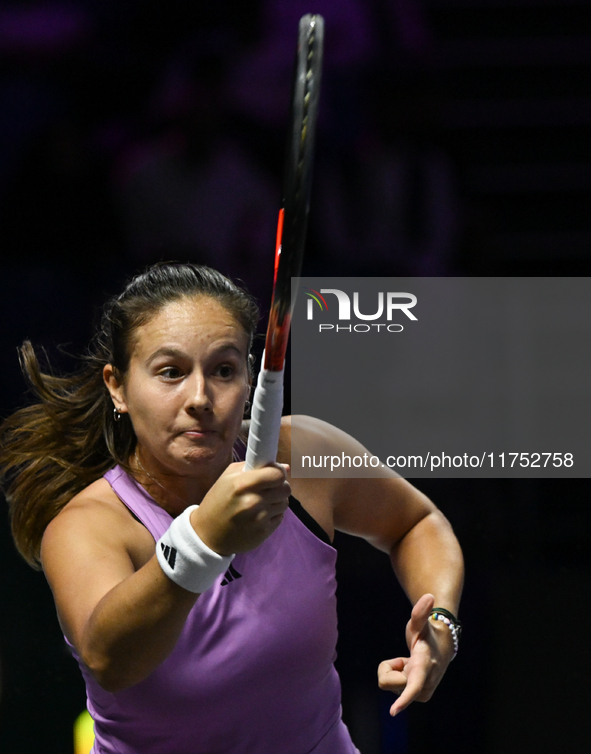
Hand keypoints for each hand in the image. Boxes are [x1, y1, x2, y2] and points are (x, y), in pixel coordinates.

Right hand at [190, 462, 290, 554]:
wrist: (207, 534)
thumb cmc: (217, 501)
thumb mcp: (228, 477)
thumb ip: (256, 467)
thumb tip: (286, 467)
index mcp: (242, 484)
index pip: (277, 474)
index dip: (278, 472)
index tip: (273, 474)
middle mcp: (253, 501)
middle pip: (285, 488)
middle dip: (279, 486)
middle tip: (269, 488)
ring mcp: (259, 519)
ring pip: (284, 503)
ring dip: (277, 500)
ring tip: (262, 502)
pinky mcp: (264, 532)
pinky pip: (280, 517)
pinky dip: (273, 514)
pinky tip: (260, 514)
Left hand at [377, 593, 454, 715]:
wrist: (443, 645)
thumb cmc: (428, 632)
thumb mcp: (421, 622)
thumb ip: (421, 611)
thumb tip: (429, 596)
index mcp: (425, 666)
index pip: (414, 685)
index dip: (404, 698)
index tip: (393, 711)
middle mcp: (424, 684)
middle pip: (387, 682)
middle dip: (390, 667)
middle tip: (405, 657)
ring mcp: (421, 692)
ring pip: (388, 685)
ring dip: (395, 671)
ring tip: (410, 660)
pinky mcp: (417, 696)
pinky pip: (391, 687)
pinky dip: (397, 675)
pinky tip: (409, 667)